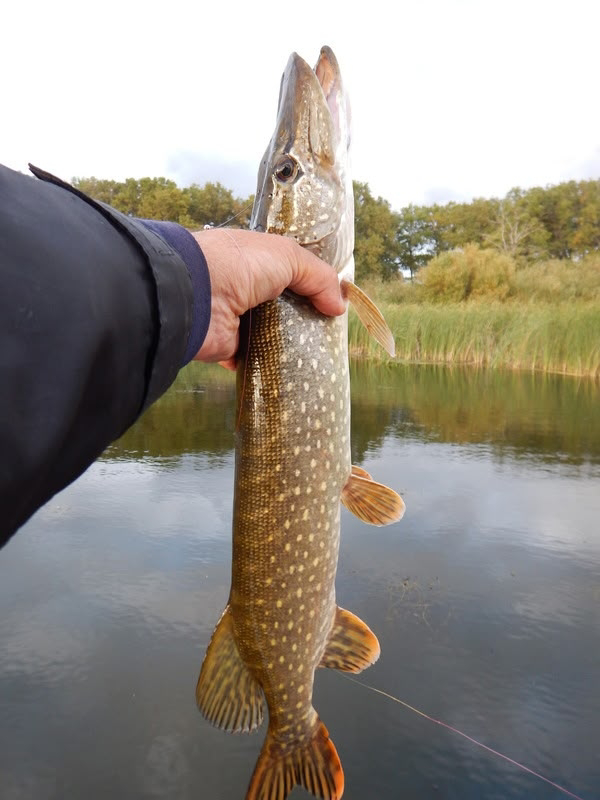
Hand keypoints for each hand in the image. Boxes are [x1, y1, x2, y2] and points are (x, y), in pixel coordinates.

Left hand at [190, 229, 344, 368]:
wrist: (194, 296)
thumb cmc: (239, 265)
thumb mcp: (288, 256)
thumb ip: (318, 277)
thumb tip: (339, 306)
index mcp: (255, 261)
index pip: (288, 273)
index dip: (311, 286)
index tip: (334, 303)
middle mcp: (245, 288)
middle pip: (283, 307)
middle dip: (305, 319)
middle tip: (331, 334)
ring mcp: (237, 319)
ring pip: (272, 335)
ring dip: (291, 344)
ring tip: (320, 355)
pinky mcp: (229, 348)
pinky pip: (256, 359)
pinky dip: (271, 365)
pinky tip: (294, 370)